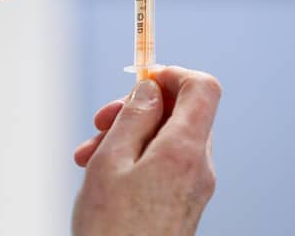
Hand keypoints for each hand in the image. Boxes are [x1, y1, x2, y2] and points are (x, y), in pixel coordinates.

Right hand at [72, 67, 221, 235]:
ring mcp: (194, 186)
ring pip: (167, 138)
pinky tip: (104, 172)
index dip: (173, 74)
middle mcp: (199, 166)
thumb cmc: (111, 230)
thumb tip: (152, 87)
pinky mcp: (184, 201)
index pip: (203, 88)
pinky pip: (165, 162)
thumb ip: (135, 115)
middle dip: (138, 108)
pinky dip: (137, 157)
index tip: (142, 79)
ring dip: (129, 135)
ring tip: (90, 153)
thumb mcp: (112, 161)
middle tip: (100, 121)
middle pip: (181, 111)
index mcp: (185, 150)